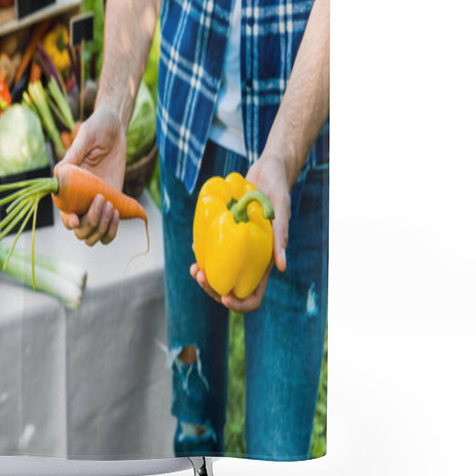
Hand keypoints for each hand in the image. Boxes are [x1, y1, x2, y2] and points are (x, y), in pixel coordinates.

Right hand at [56, 106, 125, 245]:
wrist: (115, 128)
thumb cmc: (97, 129)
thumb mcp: (85, 138)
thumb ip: (73, 155)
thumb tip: (57, 173)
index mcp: (68, 186)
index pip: (64, 213)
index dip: (68, 220)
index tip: (75, 218)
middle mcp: (81, 199)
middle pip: (79, 230)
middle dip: (90, 223)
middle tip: (102, 200)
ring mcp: (97, 204)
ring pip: (93, 234)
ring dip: (102, 228)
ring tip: (111, 205)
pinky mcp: (113, 203)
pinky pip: (109, 229)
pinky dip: (113, 229)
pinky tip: (117, 211)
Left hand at [189, 150, 291, 312]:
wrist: (266, 171)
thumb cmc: (278, 189)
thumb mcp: (281, 210)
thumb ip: (281, 237)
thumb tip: (281, 268)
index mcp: (265, 262)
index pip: (253, 296)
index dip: (240, 304)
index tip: (224, 297)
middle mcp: (250, 259)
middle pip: (230, 288)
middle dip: (213, 289)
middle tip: (200, 276)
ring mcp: (237, 248)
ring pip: (219, 273)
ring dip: (205, 276)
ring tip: (194, 268)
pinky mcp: (227, 235)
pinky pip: (213, 250)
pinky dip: (204, 253)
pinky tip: (196, 246)